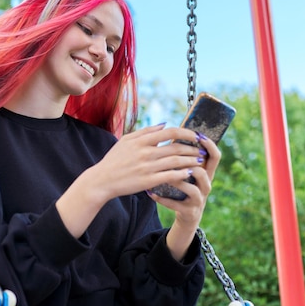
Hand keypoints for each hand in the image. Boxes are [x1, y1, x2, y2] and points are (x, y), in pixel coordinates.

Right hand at [56, 124, 205, 237]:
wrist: (102, 180)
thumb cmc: (114, 160)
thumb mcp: (126, 140)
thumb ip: (145, 131)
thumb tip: (164, 124)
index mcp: (142, 140)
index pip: (170, 132)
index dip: (186, 133)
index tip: (196, 135)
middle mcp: (146, 152)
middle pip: (176, 147)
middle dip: (193, 148)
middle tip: (202, 149)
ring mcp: (147, 167)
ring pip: (176, 161)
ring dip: (191, 161)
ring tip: (200, 161)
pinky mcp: (148, 181)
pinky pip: (170, 176)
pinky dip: (182, 174)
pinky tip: (189, 173)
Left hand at [148, 133, 221, 260]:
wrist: (185, 215)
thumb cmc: (184, 188)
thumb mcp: (187, 172)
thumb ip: (183, 157)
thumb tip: (171, 131)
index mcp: (206, 173)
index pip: (215, 157)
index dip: (210, 146)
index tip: (199, 135)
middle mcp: (206, 186)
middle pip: (204, 172)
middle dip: (190, 164)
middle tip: (175, 157)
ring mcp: (199, 200)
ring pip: (193, 189)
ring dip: (178, 181)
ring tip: (164, 175)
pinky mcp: (189, 212)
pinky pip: (176, 205)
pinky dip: (163, 199)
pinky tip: (151, 193)